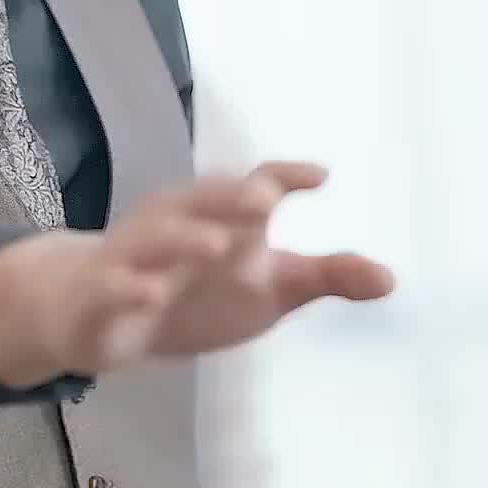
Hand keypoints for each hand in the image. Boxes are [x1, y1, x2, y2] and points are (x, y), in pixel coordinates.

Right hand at [0, 162, 393, 388]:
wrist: (95, 311)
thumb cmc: (194, 290)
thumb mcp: (267, 285)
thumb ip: (323, 277)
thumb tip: (391, 279)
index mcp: (217, 213)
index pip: (252, 185)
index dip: (283, 176)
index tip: (321, 176)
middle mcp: (175, 224)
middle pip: (202, 200)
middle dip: (231, 197)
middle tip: (265, 200)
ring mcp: (134, 256)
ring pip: (157, 239)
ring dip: (186, 239)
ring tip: (219, 245)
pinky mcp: (102, 293)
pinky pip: (114, 285)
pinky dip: (131, 288)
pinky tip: (151, 295)